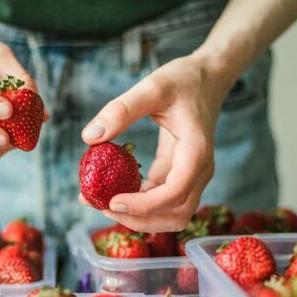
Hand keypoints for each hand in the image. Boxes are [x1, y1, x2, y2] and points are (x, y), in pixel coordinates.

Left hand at [80, 54, 231, 231]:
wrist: (207, 77)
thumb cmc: (184, 80)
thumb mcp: (152, 88)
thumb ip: (121, 110)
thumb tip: (89, 136)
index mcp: (196, 151)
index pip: (175, 193)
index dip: (144, 205)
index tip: (112, 202)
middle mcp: (199, 170)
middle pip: (177, 215)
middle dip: (140, 219)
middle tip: (102, 207)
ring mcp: (193, 176)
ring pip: (172, 214)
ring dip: (141, 218)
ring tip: (104, 204)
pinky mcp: (181, 175)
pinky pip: (163, 199)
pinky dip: (140, 203)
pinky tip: (113, 191)